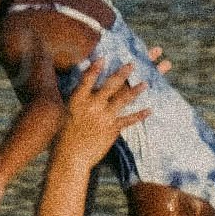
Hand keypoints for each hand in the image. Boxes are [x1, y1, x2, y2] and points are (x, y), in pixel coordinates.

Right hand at [57, 50, 148, 170]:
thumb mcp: (67, 112)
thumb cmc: (65, 135)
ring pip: (122, 100)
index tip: (104, 58)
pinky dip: (139, 115)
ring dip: (135, 90)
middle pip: (109, 86)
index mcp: (78, 100)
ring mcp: (103, 117)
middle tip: (132, 64)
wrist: (70, 157)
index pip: (87, 80)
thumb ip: (78, 98)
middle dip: (122, 73)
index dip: (95, 69)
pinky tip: (149, 110)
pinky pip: (128, 120)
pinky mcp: (112, 129)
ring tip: (147, 83)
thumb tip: (83, 85)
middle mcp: (92, 106)